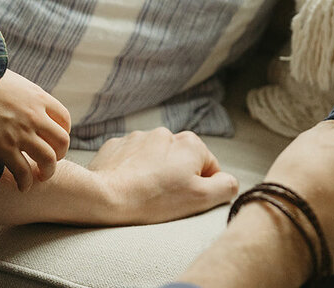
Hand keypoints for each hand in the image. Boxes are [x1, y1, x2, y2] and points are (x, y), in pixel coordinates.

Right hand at [0, 69, 71, 191]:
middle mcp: (36, 116)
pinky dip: (25, 182)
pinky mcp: (3, 147)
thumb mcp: (15, 83)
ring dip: (48, 171)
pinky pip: (22, 170)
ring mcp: (21, 133)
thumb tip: (24, 101)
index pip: (64, 119)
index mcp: (40, 98)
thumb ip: (25, 96)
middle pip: (62, 141)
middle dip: (60, 154)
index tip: (54, 140)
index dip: (62, 132)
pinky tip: (23, 187)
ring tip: (41, 176)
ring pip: (48, 159)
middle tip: (51, 161)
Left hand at [84, 127, 240, 224]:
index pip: (209, 168)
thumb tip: (228, 182)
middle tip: (164, 200)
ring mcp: (139, 137)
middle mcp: (167, 134)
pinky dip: (132, 172)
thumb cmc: (154, 199)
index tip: (184, 200)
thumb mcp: (202, 199)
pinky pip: (132, 159)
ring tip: (143, 194)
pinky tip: (127, 187)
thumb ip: (226, 186)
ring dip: (154, 174)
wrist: (105, 197)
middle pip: (181, 162)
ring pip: (156, 160)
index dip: (201, 188)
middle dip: (176, 179)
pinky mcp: (117, 146)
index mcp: (191, 143)